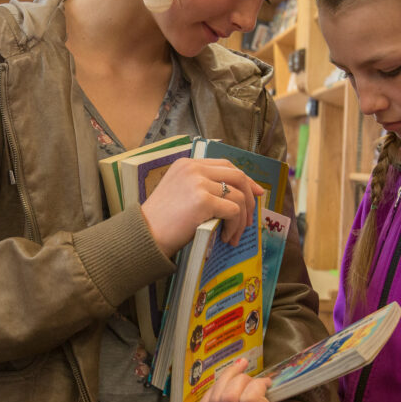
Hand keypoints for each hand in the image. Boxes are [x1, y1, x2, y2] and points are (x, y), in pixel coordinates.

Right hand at [140, 158, 263, 257]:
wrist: (144, 235)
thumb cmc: (161, 221)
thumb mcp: (178, 193)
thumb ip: (201, 187)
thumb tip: (235, 195)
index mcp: (187, 164)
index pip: (225, 165)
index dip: (245, 179)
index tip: (256, 193)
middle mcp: (193, 169)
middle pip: (237, 176)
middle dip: (249, 198)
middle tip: (249, 219)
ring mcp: (198, 183)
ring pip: (238, 197)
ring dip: (241, 219)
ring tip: (232, 236)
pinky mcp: (203, 200)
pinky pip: (233, 211)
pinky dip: (234, 226)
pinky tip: (225, 238)